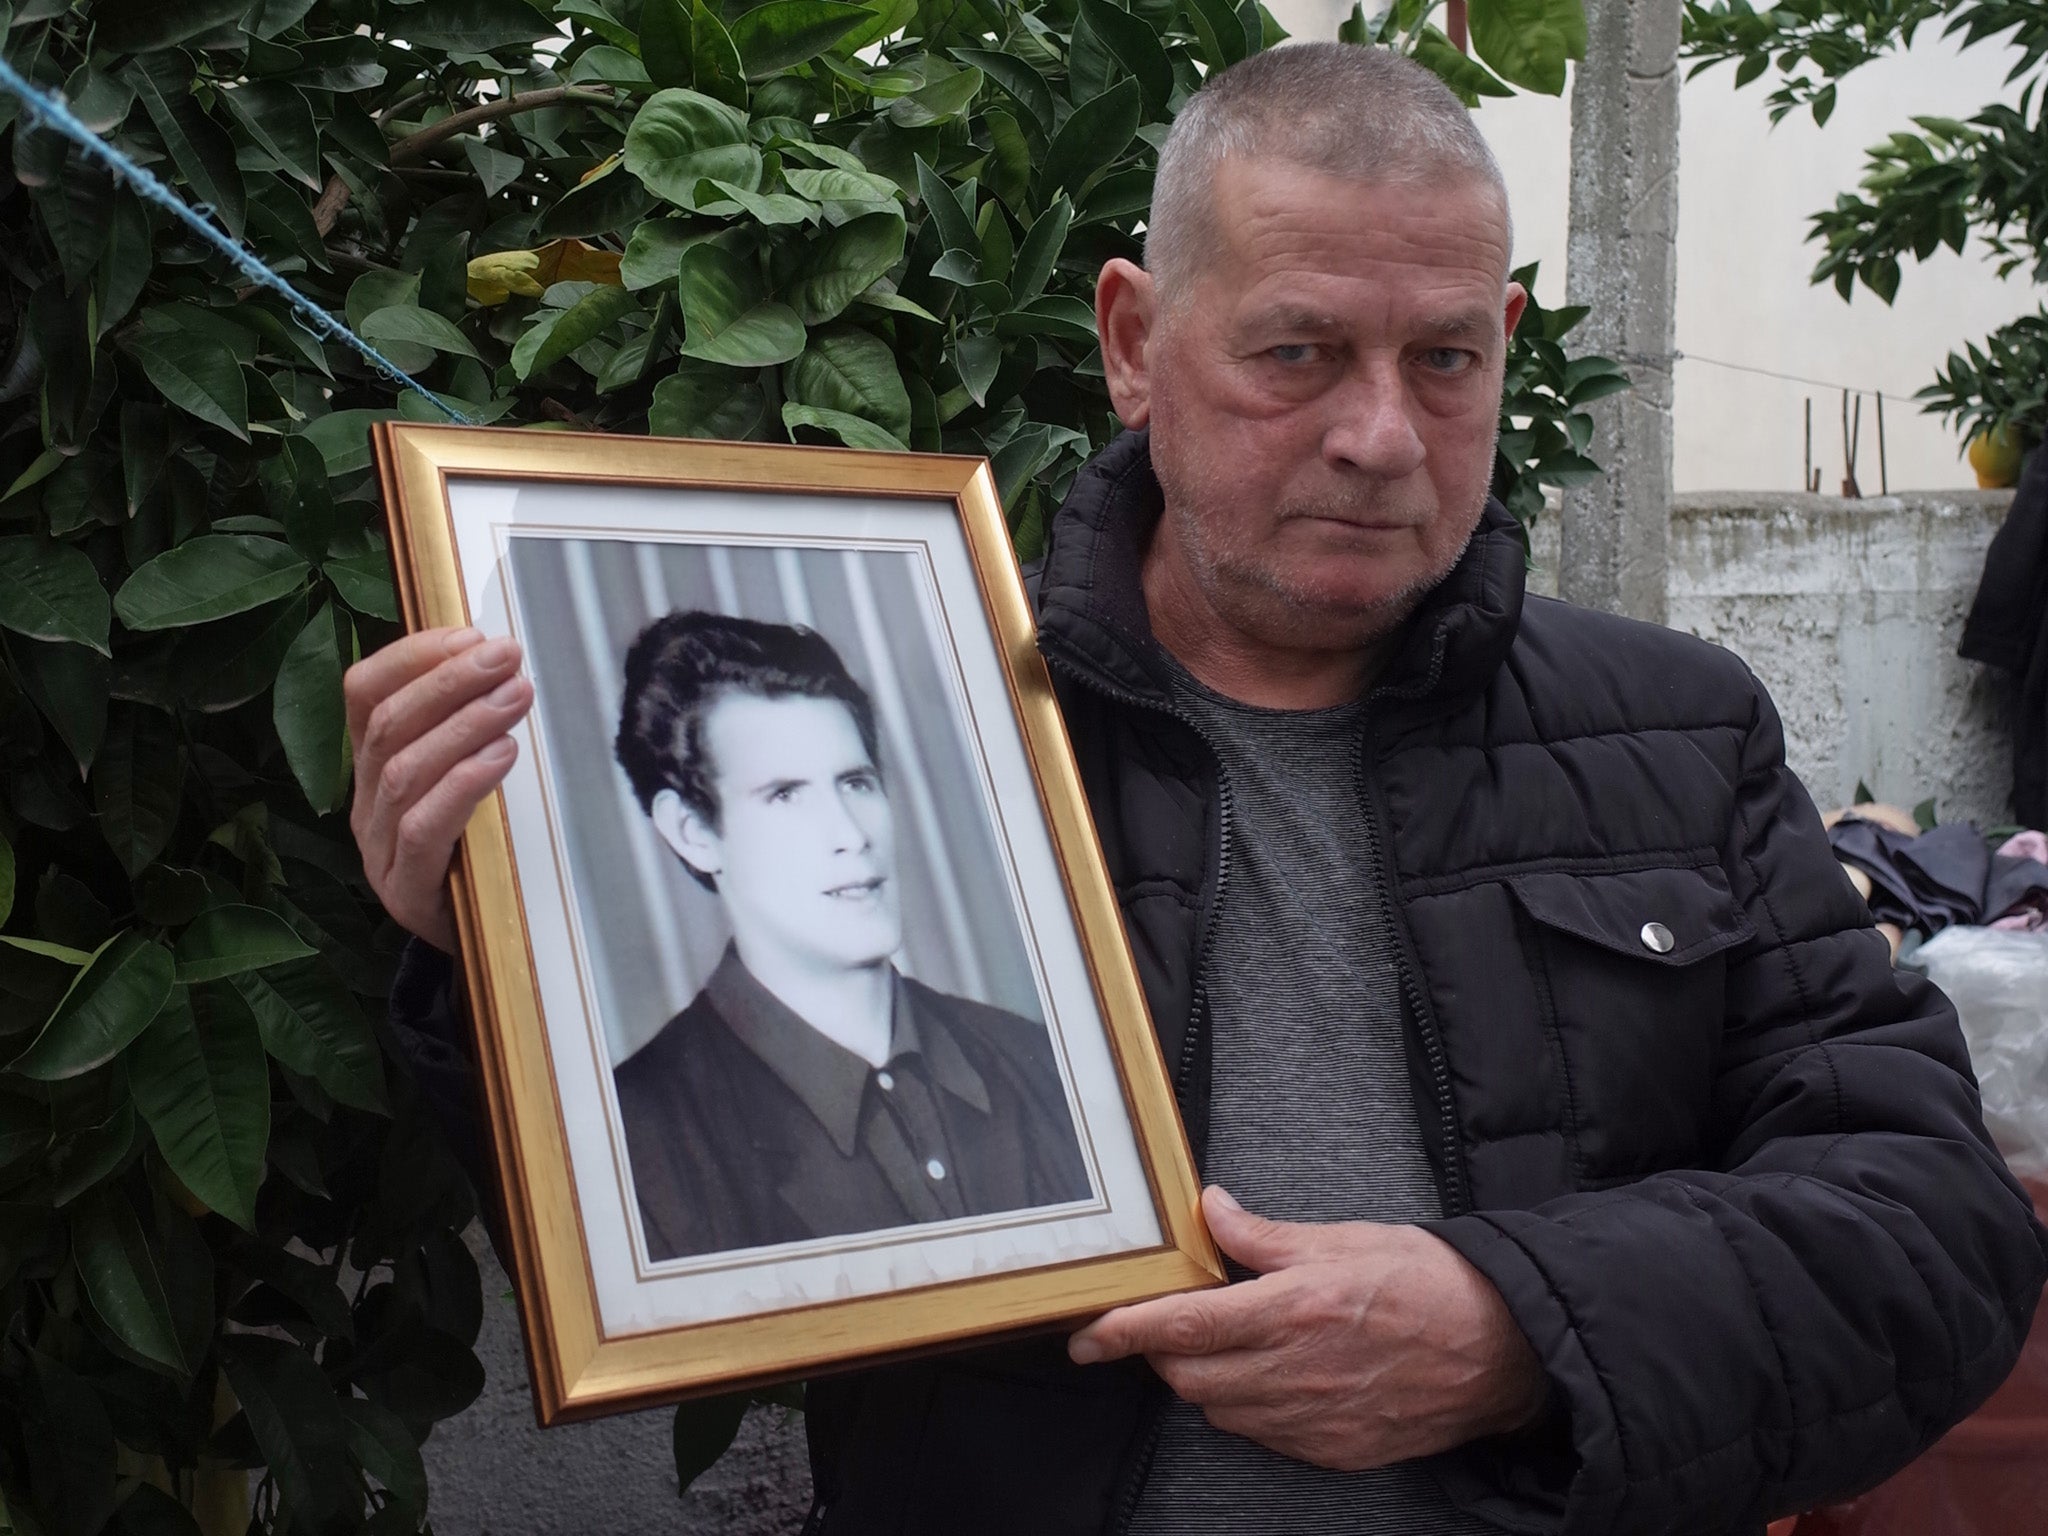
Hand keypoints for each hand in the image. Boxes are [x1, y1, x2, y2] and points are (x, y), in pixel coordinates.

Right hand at [345, 627, 533, 952]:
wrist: (480, 951)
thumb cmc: (478, 853)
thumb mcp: (467, 784)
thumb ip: (468, 733)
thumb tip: (503, 663)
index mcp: (370, 769)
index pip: (363, 695)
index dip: (412, 656)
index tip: (470, 633)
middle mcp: (364, 805)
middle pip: (387, 725)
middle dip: (449, 680)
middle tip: (507, 655)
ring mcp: (379, 850)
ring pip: (404, 770)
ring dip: (464, 722)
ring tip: (517, 695)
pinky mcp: (407, 891)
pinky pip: (425, 826)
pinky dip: (464, 782)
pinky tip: (503, 755)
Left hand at [1067, 1186, 1546, 1470]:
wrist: (1503, 1350)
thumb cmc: (1430, 1285)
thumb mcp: (1341, 1239)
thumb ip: (1263, 1236)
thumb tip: (1211, 1211)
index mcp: (1290, 1310)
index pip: (1179, 1327)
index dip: (1121, 1333)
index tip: (1086, 1337)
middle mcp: (1293, 1372)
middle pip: (1186, 1378)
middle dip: (1163, 1355)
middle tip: (1175, 1324)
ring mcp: (1313, 1420)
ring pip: (1221, 1410)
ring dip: (1207, 1381)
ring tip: (1234, 1345)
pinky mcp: (1334, 1450)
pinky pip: (1265, 1436)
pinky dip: (1251, 1408)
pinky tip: (1274, 1378)